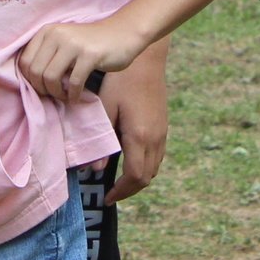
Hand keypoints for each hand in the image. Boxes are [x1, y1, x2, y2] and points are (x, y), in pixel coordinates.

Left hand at [18, 17, 145, 107]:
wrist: (121, 34)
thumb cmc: (90, 43)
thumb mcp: (63, 43)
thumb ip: (47, 56)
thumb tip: (31, 83)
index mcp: (46, 31)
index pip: (24, 62)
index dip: (30, 81)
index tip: (43, 88)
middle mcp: (56, 34)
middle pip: (35, 72)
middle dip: (43, 90)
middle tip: (55, 95)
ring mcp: (73, 44)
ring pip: (50, 77)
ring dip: (56, 94)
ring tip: (65, 97)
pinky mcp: (89, 54)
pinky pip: (73, 82)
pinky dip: (73, 95)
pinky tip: (77, 97)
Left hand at [96, 45, 169, 202]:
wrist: (147, 62)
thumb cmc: (122, 82)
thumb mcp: (107, 109)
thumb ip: (103, 141)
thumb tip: (95, 169)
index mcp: (140, 136)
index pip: (134, 177)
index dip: (121, 191)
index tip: (107, 198)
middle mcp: (155, 139)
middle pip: (147, 178)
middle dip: (129, 190)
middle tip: (112, 194)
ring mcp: (162, 133)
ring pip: (154, 168)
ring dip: (139, 180)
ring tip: (120, 183)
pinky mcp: (163, 127)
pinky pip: (157, 157)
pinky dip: (146, 167)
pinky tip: (131, 162)